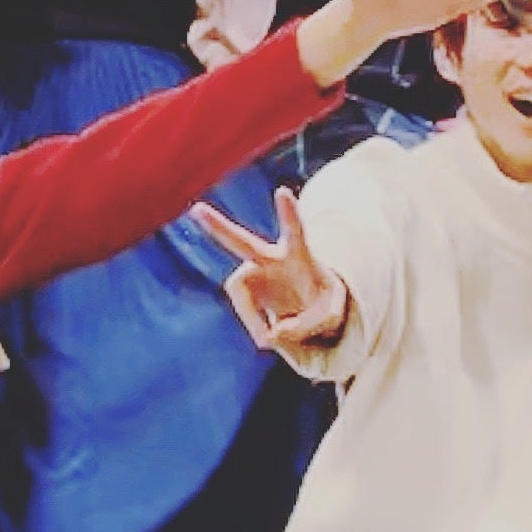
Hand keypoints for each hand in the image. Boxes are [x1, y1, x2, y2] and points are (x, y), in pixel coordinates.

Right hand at [195, 187, 347, 353]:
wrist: (310, 313)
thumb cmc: (324, 300)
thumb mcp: (334, 311)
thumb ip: (315, 320)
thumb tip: (275, 332)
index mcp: (298, 254)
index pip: (294, 230)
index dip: (289, 213)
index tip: (282, 191)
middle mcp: (270, 260)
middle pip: (241, 241)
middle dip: (218, 226)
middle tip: (196, 209)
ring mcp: (253, 279)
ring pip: (237, 290)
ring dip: (253, 319)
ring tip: (268, 340)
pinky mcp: (245, 299)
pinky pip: (248, 318)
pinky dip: (260, 330)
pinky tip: (271, 338)